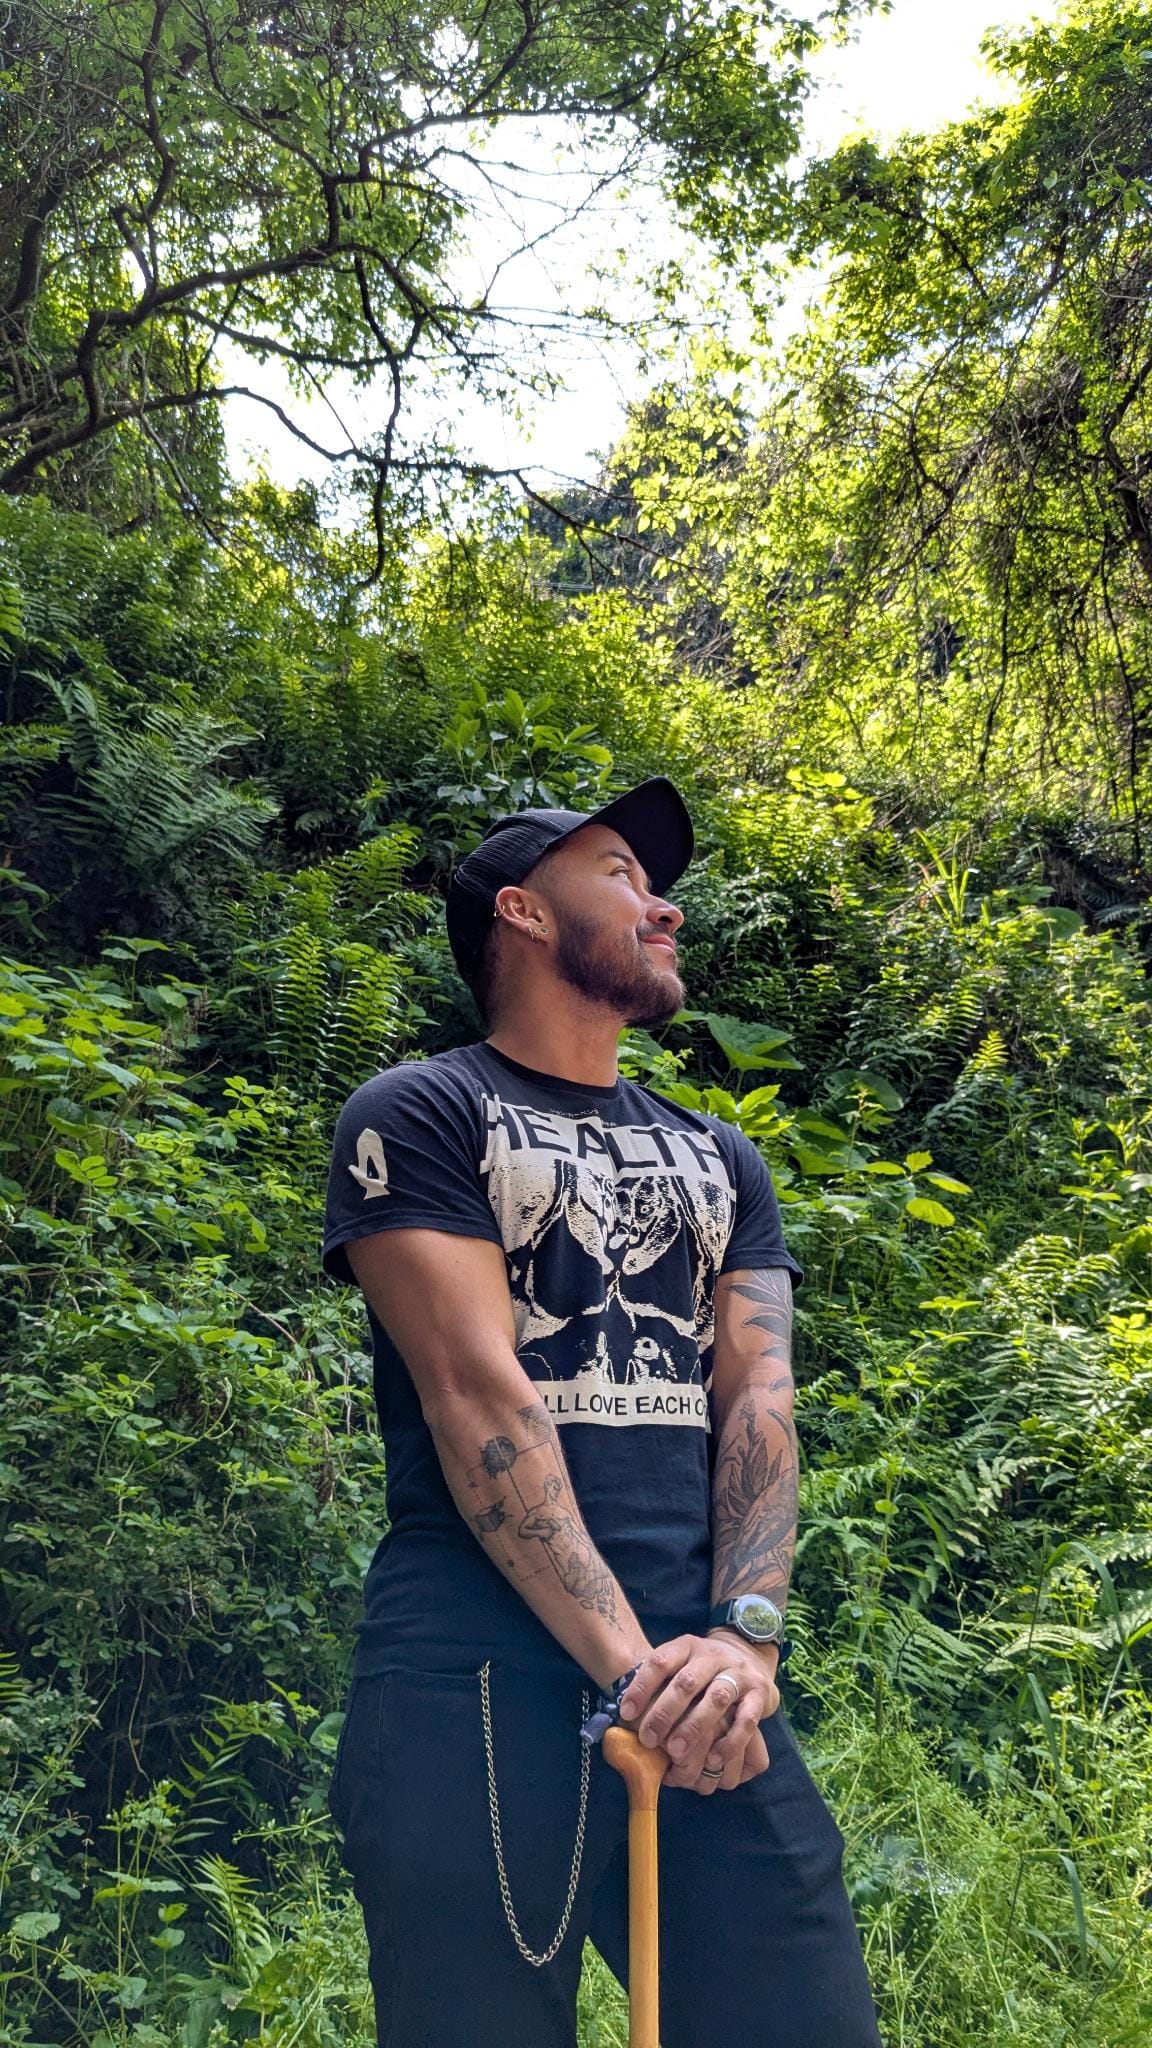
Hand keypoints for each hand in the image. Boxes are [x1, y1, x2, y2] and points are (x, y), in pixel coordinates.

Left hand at [618, 1632, 778, 1793]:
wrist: (749, 1654)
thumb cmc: (702, 1670)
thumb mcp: (680, 1664)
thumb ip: (659, 1684)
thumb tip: (621, 1718)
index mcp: (687, 1646)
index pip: (660, 1661)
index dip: (641, 1687)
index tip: (626, 1714)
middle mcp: (713, 1656)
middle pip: (687, 1681)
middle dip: (665, 1712)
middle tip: (649, 1739)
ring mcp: (738, 1673)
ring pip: (717, 1698)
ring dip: (695, 1727)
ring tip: (676, 1753)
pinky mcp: (759, 1693)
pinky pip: (746, 1719)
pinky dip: (730, 1741)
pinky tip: (714, 1760)